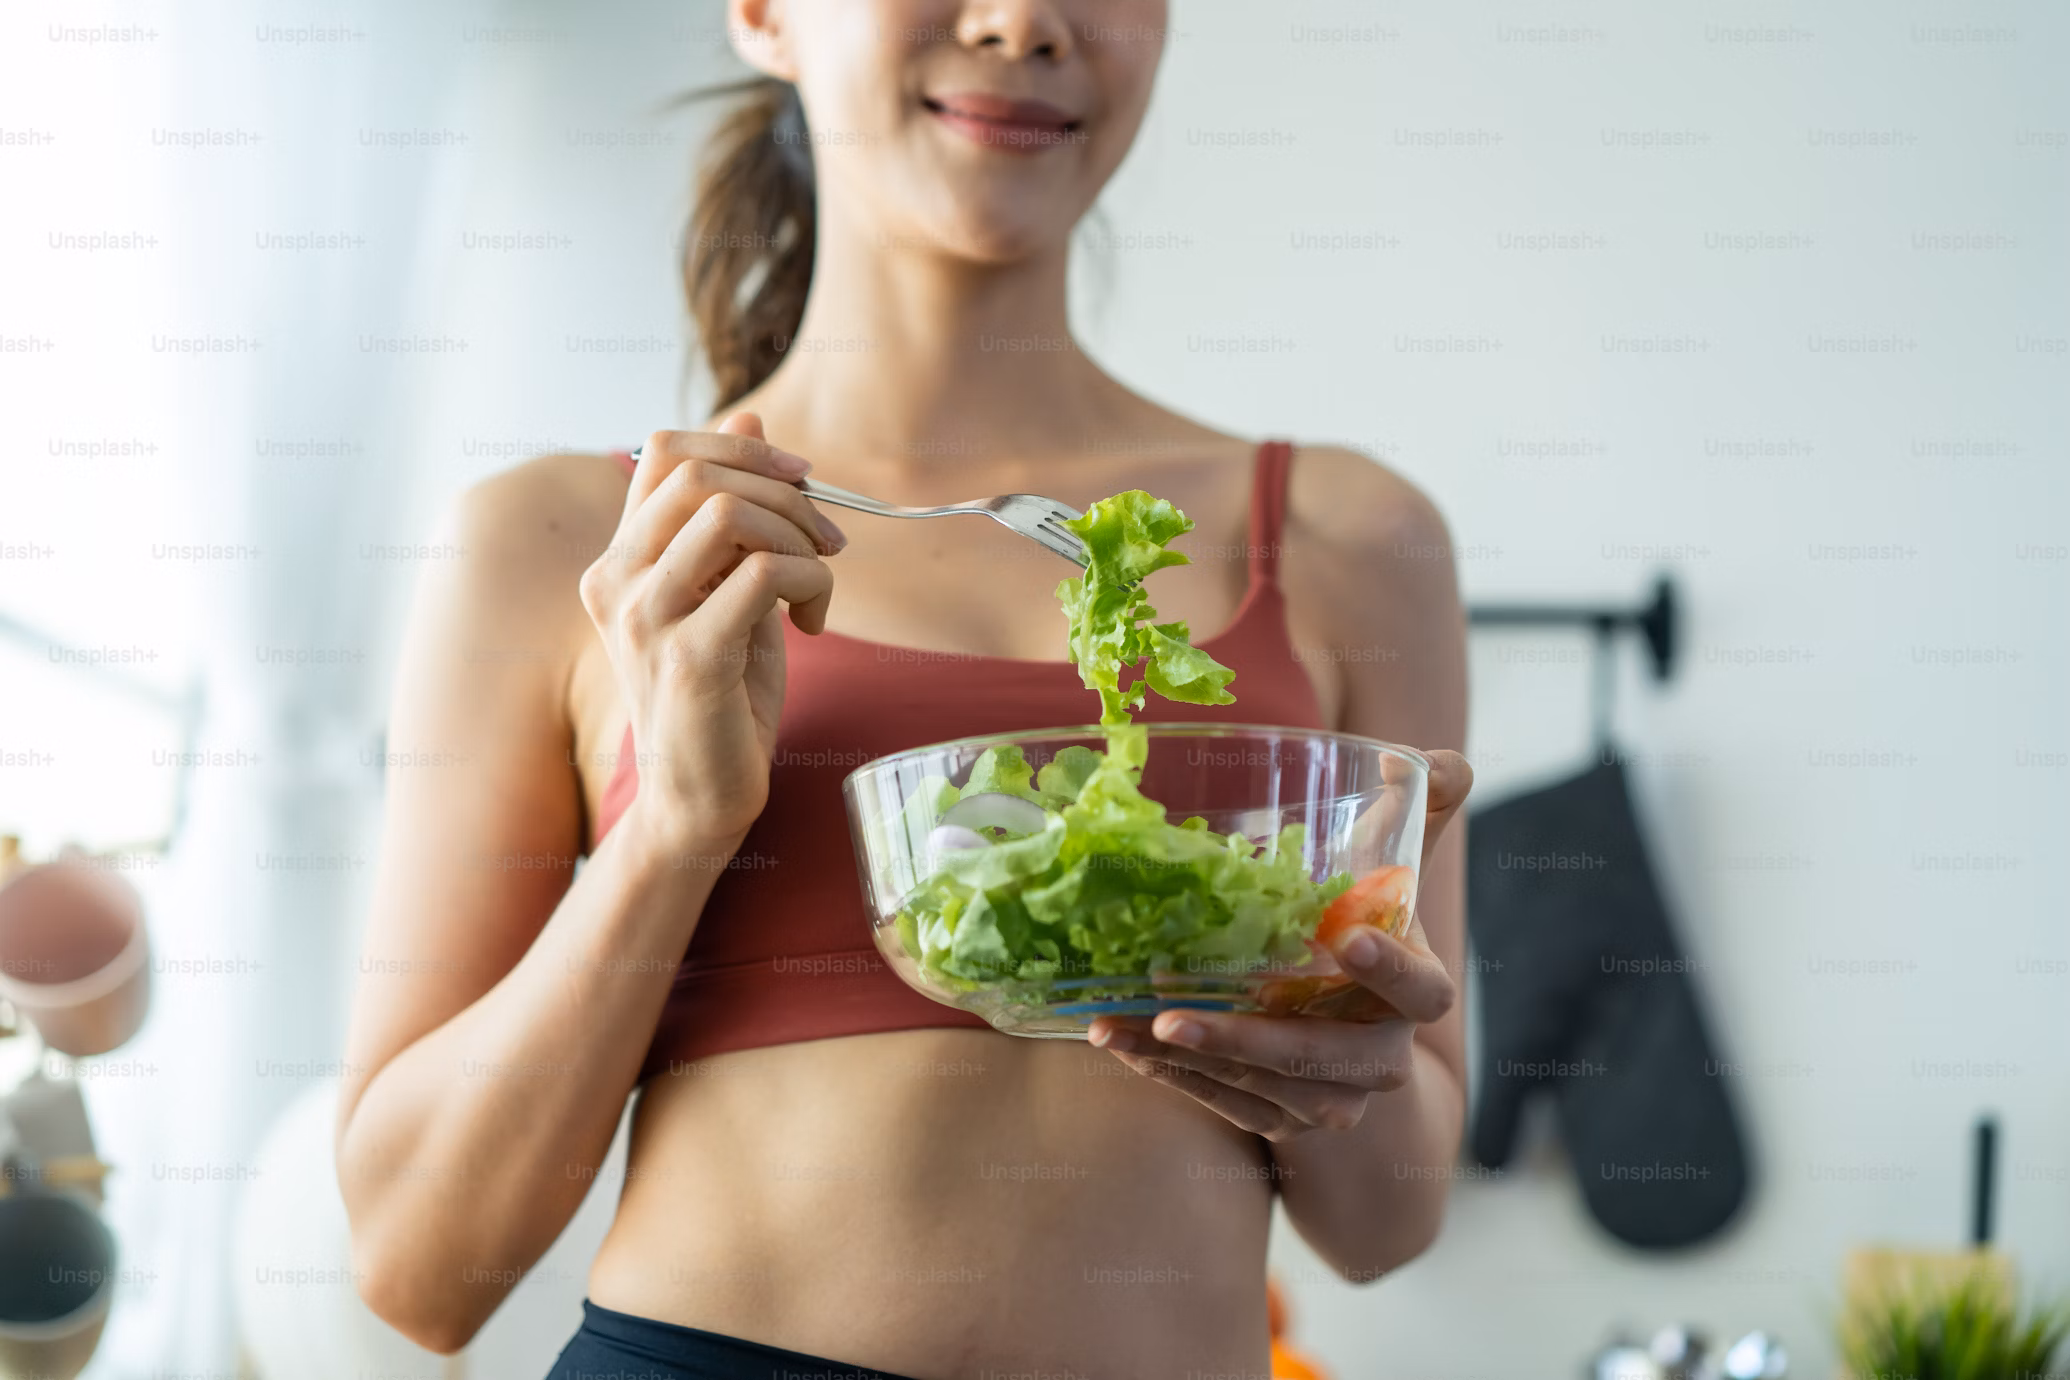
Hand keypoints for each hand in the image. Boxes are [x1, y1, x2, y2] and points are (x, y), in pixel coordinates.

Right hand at [578, 414, 846, 847]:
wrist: (701, 799)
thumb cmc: (722, 696)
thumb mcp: (729, 588)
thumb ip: (731, 511)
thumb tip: (750, 411)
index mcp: (619, 559)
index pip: (665, 452)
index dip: (742, 445)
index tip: (801, 478)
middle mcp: (615, 581)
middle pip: (698, 474)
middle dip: (784, 492)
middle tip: (828, 538)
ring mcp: (644, 620)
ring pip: (728, 516)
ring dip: (799, 538)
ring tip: (819, 583)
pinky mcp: (687, 659)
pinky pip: (761, 576)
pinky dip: (808, 585)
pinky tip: (812, 626)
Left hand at [1088, 750, 1471, 1140]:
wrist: (1347, 1022)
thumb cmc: (1364, 923)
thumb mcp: (1391, 868)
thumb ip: (1417, 813)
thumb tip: (1435, 763)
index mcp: (1417, 994)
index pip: (1421, 992)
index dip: (1391, 970)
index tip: (1346, 940)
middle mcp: (1380, 1057)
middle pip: (1321, 1059)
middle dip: (1245, 1041)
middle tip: (1173, 1013)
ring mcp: (1333, 1099)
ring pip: (1261, 1090)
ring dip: (1186, 1061)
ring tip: (1117, 1028)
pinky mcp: (1282, 1121)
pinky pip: (1228, 1109)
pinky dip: (1173, 1079)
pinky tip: (1122, 1045)